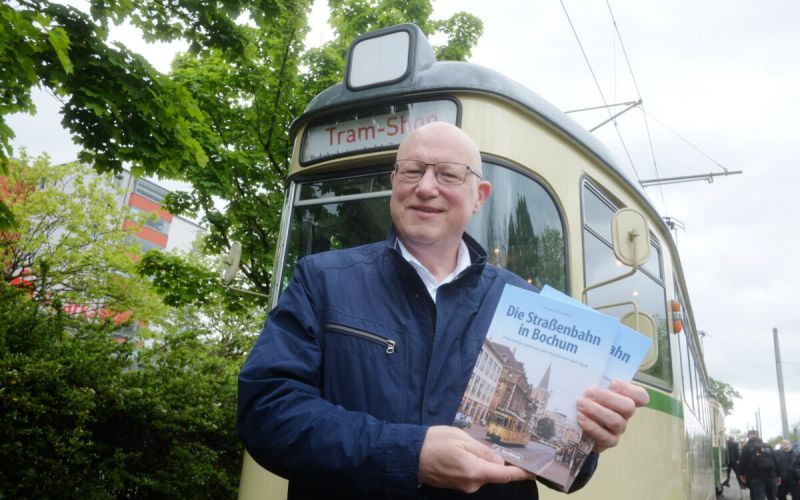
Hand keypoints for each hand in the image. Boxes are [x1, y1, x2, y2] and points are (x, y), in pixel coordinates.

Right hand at [418, 425, 533, 492]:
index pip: (505, 475)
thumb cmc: (433, 442)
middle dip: (499, 461)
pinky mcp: (457, 486)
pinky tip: (463, 452)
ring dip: (484, 461)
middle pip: (494, 473)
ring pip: (483, 474)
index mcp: (475, 471)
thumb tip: (499, 459)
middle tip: (494, 443)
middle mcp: (472, 484)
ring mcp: (463, 487)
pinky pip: (473, 475)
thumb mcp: (461, 438)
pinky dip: (475, 465)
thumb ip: (483, 450)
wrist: (407, 456)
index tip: (535, 470)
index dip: (522, 473)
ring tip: (469, 444)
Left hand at [576, 380, 648, 452]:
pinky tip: (580, 418)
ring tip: (580, 404)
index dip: (630, 389)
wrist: (576, 426)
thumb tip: (581, 370)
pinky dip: (592, 426)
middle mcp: (624, 414)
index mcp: (623, 398)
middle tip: (588, 392)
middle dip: (608, 398)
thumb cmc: (585, 400)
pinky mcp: (609, 441)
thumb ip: (591, 380)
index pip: (640, 396)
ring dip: (597, 411)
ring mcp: (618, 429)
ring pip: (616, 421)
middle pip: (628, 407)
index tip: (612, 383)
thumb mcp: (589, 389)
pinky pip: (605, 436)